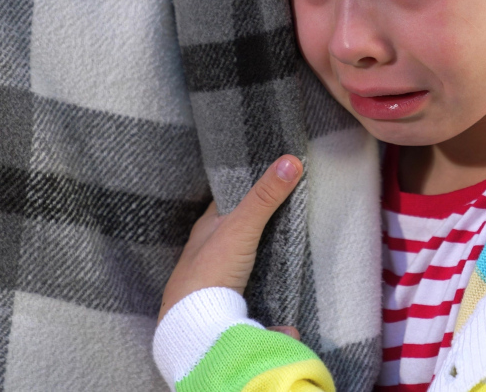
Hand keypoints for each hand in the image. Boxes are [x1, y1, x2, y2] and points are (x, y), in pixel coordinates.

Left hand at [158, 155, 304, 323]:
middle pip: (238, 226)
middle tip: (290, 205)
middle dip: (260, 218)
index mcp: (207, 226)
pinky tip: (280, 272)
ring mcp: (217, 274)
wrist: (194, 324)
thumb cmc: (209, 271)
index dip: (250, 186)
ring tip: (292, 237)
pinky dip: (265, 274)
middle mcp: (209, 247)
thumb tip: (291, 160)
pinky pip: (251, 280)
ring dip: (263, 248)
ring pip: (243, 254)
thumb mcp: (240, 227)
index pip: (230, 198)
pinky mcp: (227, 297)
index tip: (273, 176)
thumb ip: (265, 197)